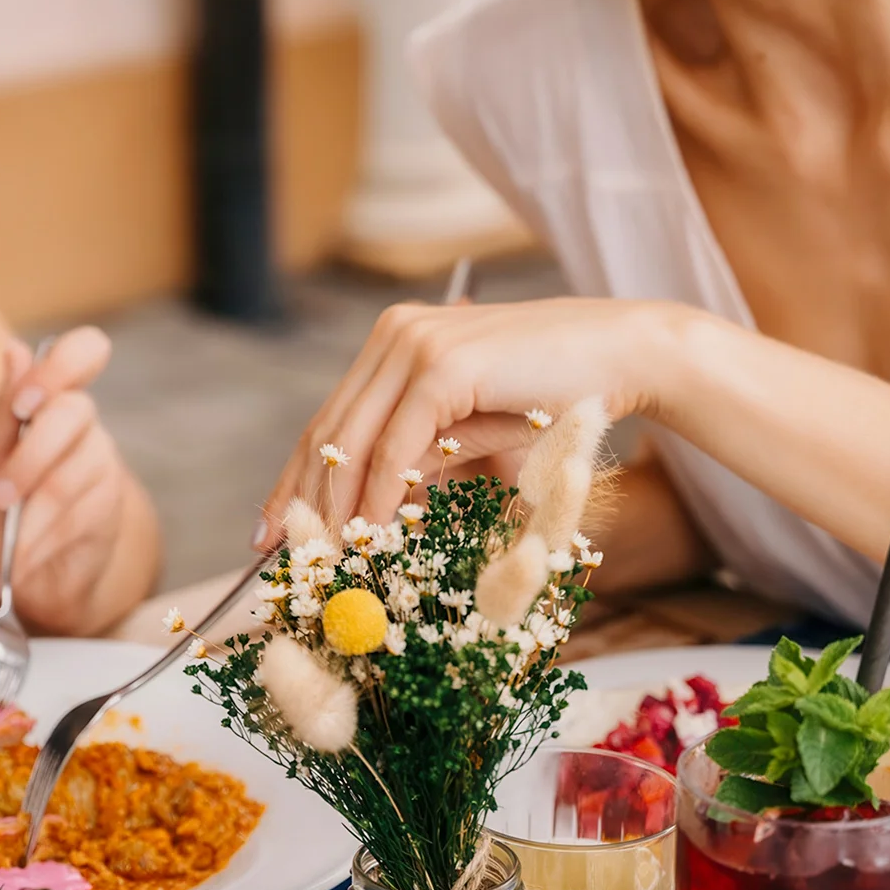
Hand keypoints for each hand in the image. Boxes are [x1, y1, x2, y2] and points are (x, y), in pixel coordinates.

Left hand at [0, 326, 155, 634]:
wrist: (17, 584)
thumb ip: (1, 414)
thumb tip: (14, 348)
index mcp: (50, 401)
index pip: (85, 352)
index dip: (64, 364)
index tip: (26, 400)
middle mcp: (84, 428)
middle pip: (74, 414)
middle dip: (28, 460)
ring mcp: (101, 470)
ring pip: (70, 479)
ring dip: (24, 523)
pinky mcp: (109, 514)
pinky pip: (75, 524)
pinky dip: (34, 553)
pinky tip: (10, 575)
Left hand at [261, 297, 667, 541]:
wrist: (619, 356)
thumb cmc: (552, 394)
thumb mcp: (467, 428)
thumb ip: (417, 453)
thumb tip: (363, 510)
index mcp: (395, 339)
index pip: (329, 418)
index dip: (295, 477)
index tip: (269, 528)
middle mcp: (395, 334)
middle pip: (328, 429)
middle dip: (300, 498)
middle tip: (278, 553)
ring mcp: (416, 345)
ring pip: (355, 441)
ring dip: (337, 505)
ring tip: (326, 555)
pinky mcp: (442, 368)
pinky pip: (396, 447)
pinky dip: (379, 495)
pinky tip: (370, 532)